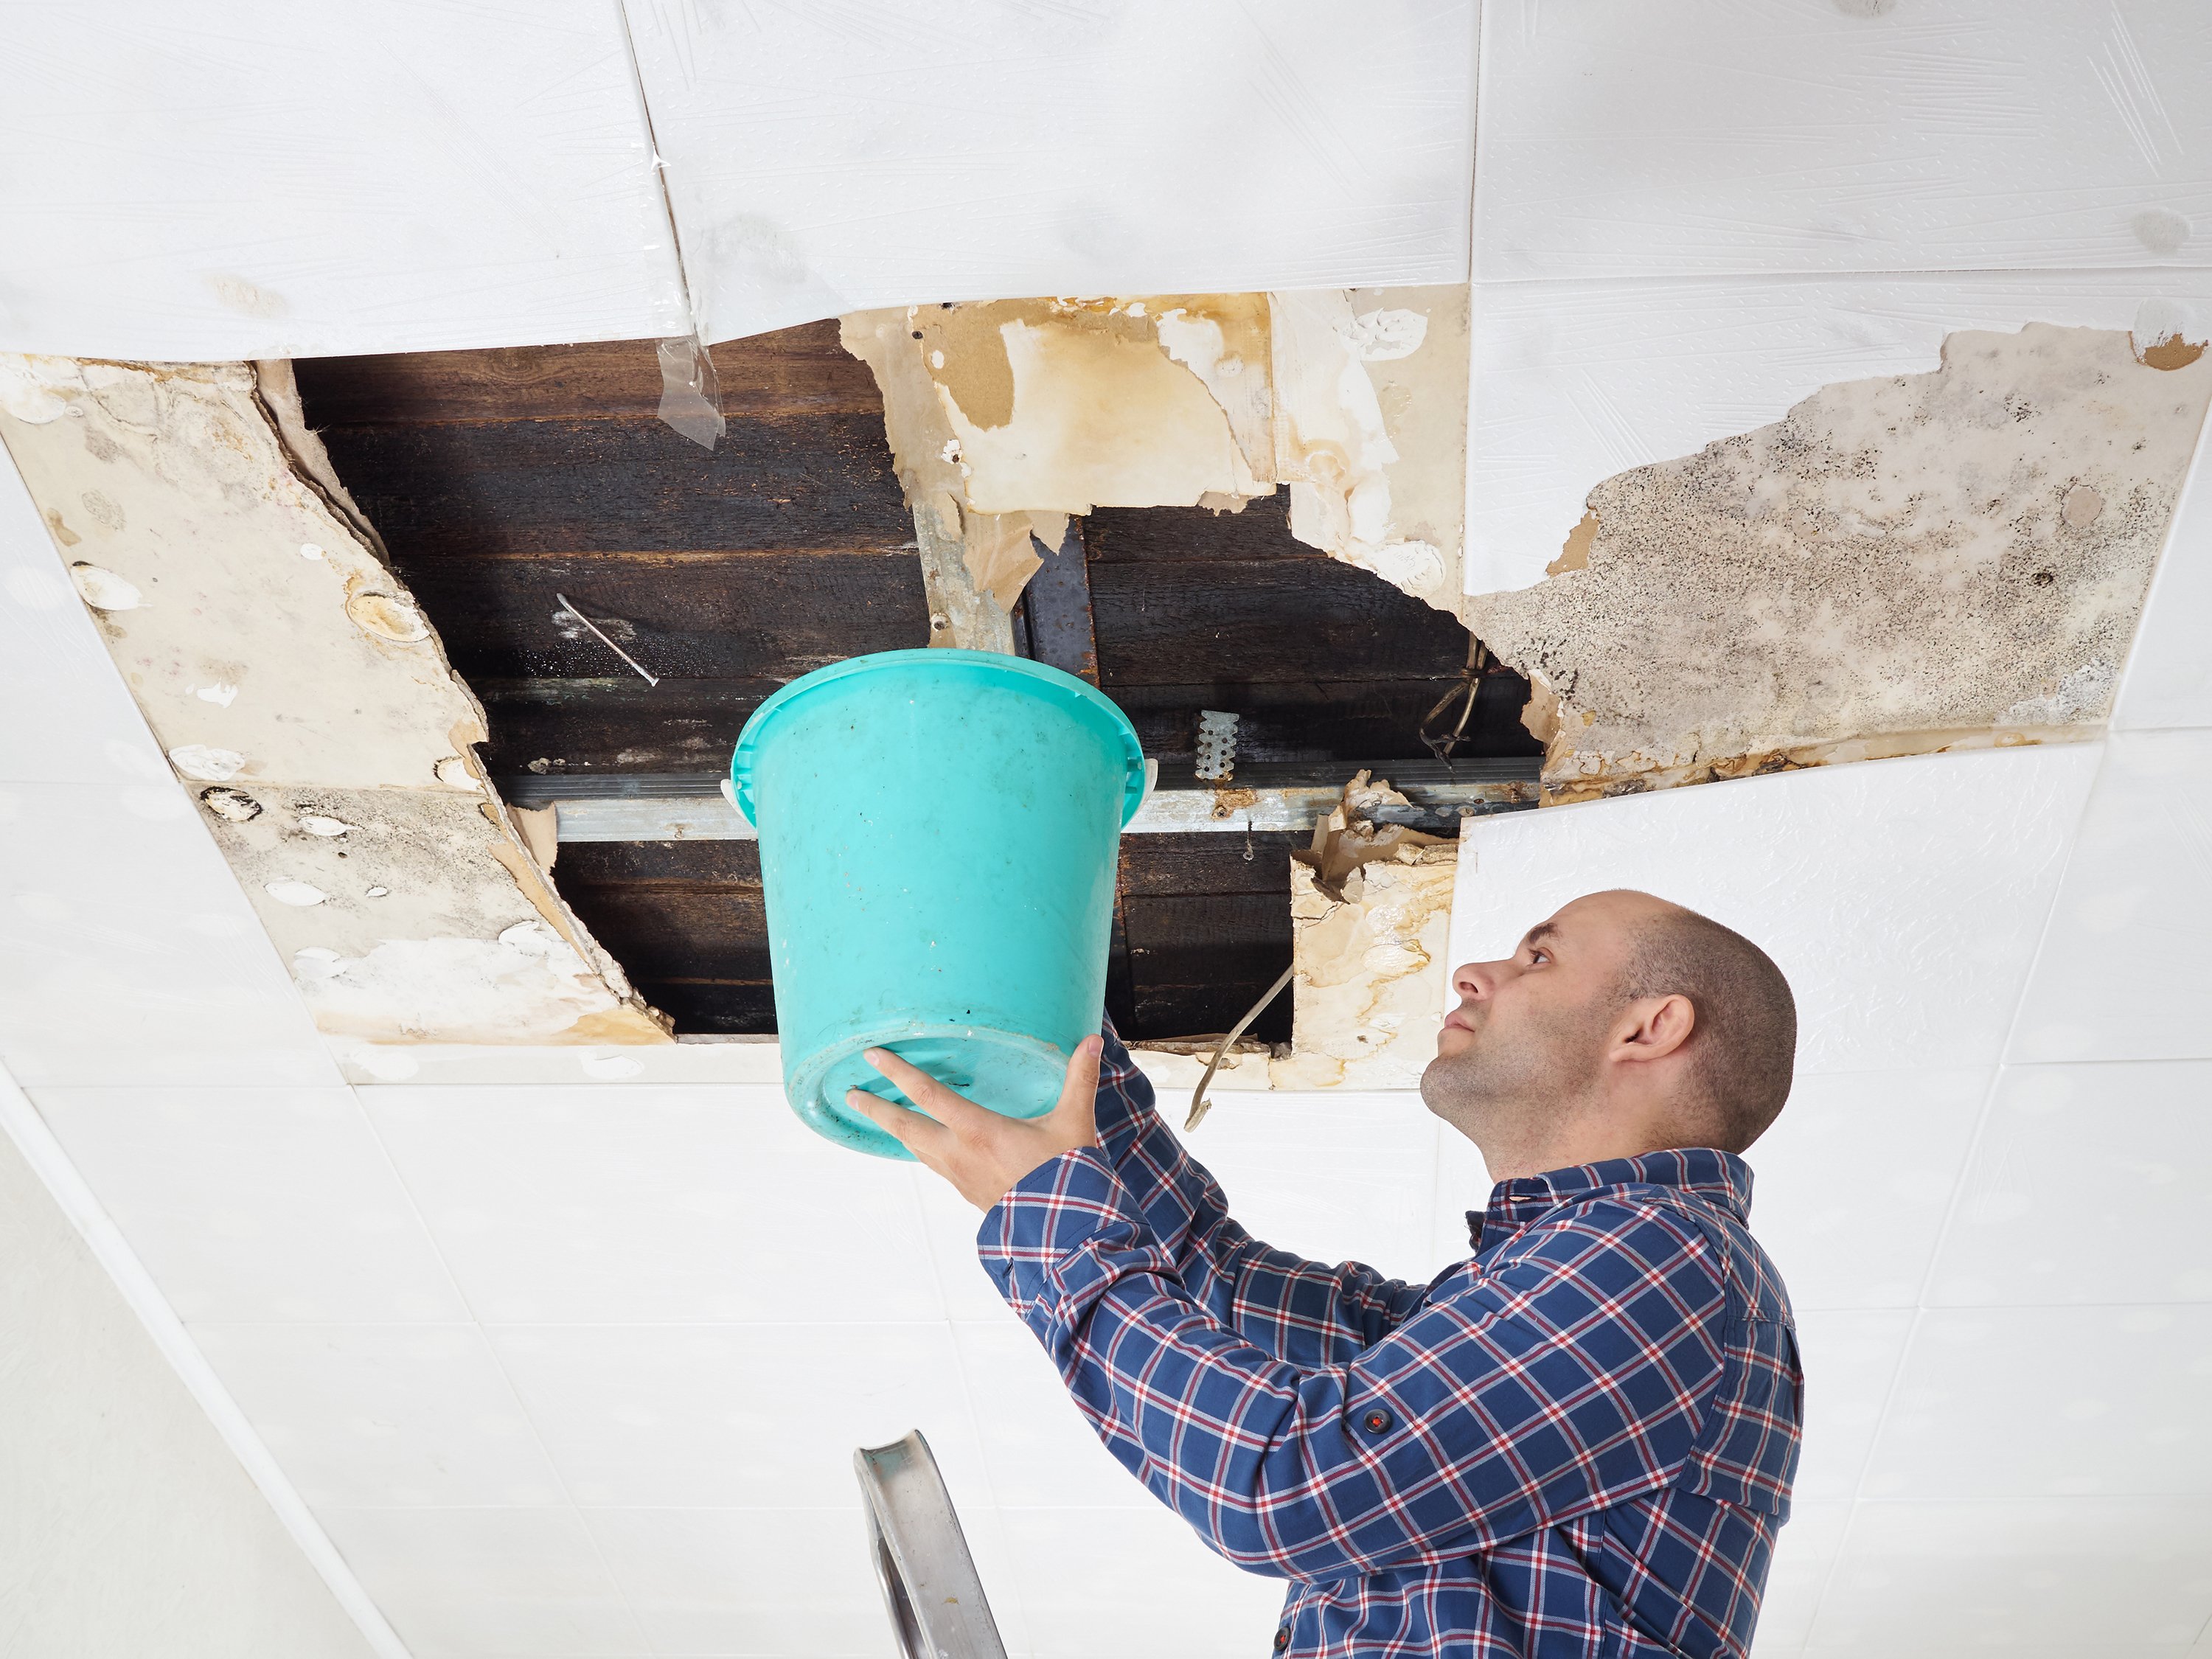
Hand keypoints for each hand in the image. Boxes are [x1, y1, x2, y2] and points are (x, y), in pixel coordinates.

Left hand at [848, 1036, 1103, 1209]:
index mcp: (978, 1130)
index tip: (872, 1056)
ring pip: (916, 1148)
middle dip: (876, 1109)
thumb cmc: (1067, 1176)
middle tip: (850, 1093)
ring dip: (894, 1130)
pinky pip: (933, 1164)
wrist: (1064, 1234)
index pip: (927, 1094)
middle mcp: (959, 1153)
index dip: (898, 1072)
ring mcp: (959, 1176)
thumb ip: (1080, 1079)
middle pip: (905, 1127)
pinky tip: (922, 1145)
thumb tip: (1092, 1040)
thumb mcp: (1074, 1122)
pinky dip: (919, 1148)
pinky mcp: (967, 1192)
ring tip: (877, 1116)